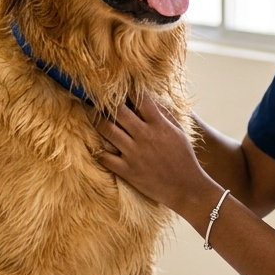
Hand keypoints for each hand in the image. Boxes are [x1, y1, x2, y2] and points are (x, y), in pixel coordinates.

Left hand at [92, 94, 221, 225]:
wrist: (185, 188)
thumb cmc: (183, 157)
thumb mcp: (178, 132)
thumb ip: (164, 114)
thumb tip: (150, 98)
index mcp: (159, 125)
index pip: (141, 99)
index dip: (128, 90)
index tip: (119, 87)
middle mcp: (145, 136)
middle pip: (119, 111)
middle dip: (105, 101)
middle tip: (95, 95)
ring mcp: (134, 154)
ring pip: (107, 130)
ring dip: (95, 119)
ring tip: (88, 112)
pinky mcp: (127, 171)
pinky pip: (104, 157)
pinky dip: (97, 149)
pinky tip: (93, 143)